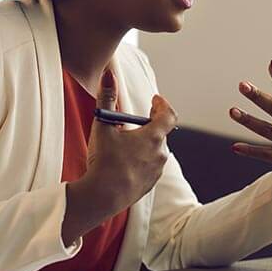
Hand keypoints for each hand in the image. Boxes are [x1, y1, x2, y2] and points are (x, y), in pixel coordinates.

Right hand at [83, 69, 178, 214]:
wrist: (102, 197)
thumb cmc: (104, 161)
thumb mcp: (103, 126)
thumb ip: (106, 98)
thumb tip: (109, 73)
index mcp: (153, 137)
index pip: (168, 115)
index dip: (162, 105)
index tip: (155, 99)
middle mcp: (160, 153)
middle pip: (159, 133)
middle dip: (148, 125)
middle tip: (132, 122)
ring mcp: (156, 170)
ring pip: (154, 151)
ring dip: (143, 144)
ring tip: (125, 143)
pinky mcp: (149, 184)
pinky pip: (148, 166)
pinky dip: (140, 160)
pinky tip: (124, 163)